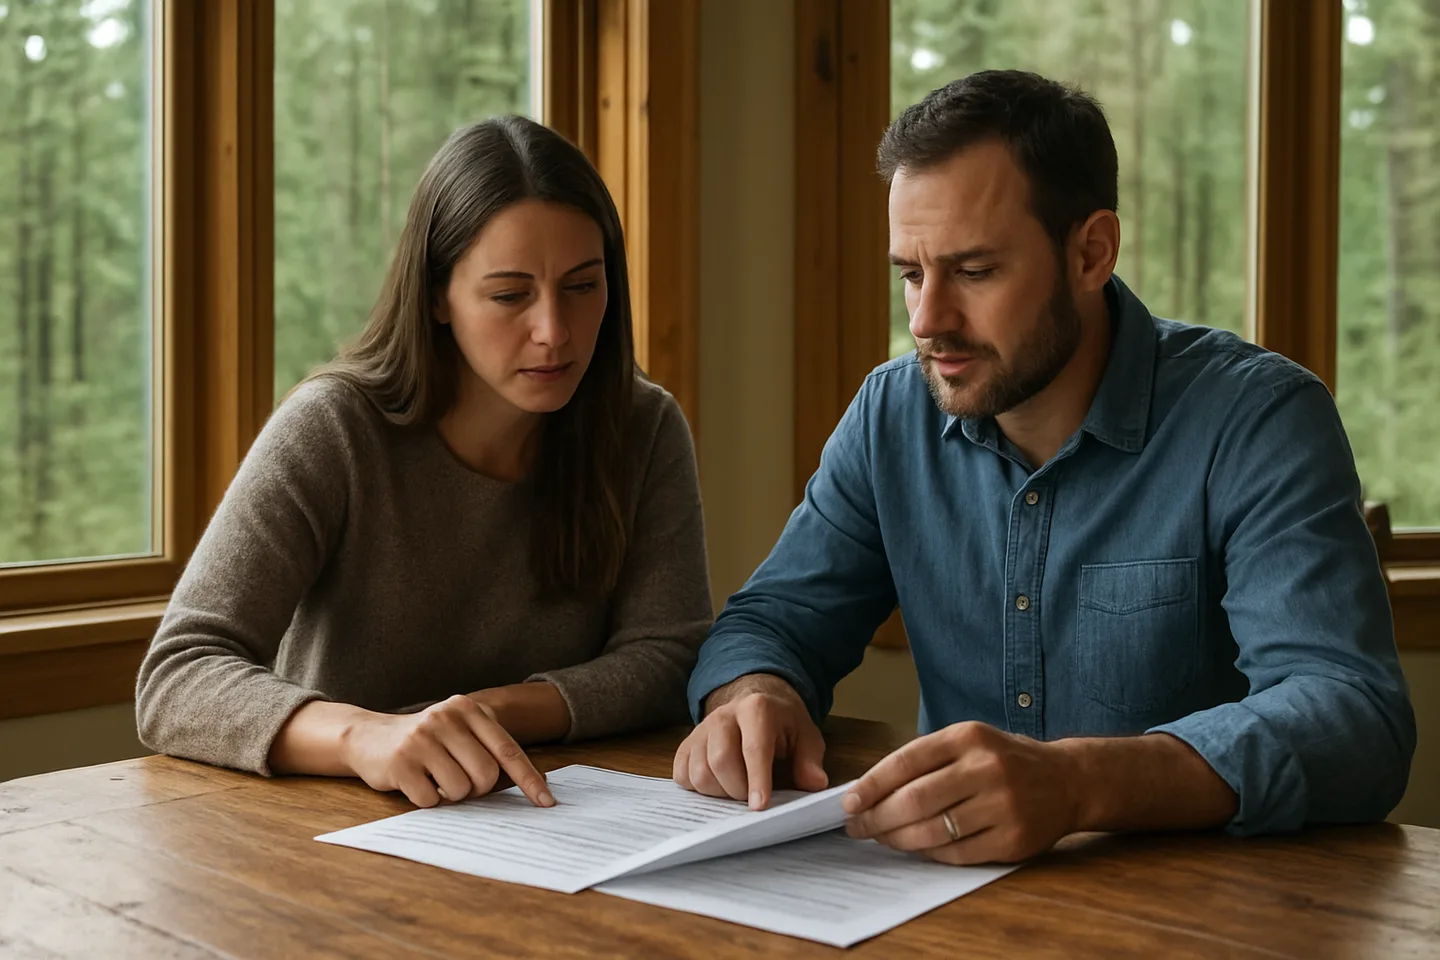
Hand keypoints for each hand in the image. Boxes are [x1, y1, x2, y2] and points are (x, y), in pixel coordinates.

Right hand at [342, 694, 554, 808]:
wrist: (370, 738)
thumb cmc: (427, 742)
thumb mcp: (460, 734)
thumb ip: (493, 751)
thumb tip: (539, 784)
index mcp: (467, 709)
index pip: (507, 749)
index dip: (529, 779)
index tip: (547, 802)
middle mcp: (445, 718)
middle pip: (485, 775)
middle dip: (478, 789)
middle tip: (459, 782)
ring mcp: (421, 739)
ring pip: (459, 790)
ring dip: (450, 795)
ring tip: (434, 778)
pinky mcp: (400, 763)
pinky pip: (431, 800)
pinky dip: (428, 800)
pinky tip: (415, 782)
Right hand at [672, 673, 827, 809]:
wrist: (755, 697)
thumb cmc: (782, 722)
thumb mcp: (805, 735)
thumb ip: (810, 759)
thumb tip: (814, 784)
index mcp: (756, 709)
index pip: (754, 748)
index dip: (757, 780)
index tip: (760, 807)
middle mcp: (724, 715)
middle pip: (720, 761)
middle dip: (737, 790)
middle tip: (752, 798)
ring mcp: (701, 728)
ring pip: (698, 771)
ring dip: (718, 792)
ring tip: (736, 791)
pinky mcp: (687, 742)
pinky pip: (681, 774)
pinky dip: (697, 789)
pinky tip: (717, 786)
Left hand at [842, 721, 1080, 863]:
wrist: (1068, 780)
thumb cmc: (1005, 760)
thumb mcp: (969, 742)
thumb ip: (926, 759)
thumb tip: (870, 790)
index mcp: (968, 737)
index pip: (905, 762)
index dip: (871, 786)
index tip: (849, 802)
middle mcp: (986, 768)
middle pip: (914, 801)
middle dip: (877, 818)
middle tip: (857, 827)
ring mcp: (1002, 806)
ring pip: (932, 831)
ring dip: (898, 839)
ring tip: (882, 838)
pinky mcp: (1013, 840)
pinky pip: (957, 853)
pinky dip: (930, 854)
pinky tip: (917, 848)